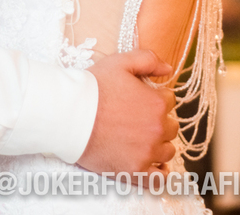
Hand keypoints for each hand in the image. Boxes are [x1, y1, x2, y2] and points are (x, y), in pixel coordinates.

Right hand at [78, 49, 178, 173]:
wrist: (68, 115)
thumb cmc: (93, 87)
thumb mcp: (121, 62)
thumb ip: (149, 60)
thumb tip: (169, 69)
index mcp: (157, 103)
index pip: (169, 101)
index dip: (154, 98)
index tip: (138, 101)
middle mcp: (157, 129)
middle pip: (170, 127)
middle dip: (156, 122)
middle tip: (135, 120)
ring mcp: (147, 152)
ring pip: (167, 151)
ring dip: (158, 145)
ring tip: (139, 141)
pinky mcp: (134, 171)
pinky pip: (158, 180)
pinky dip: (159, 174)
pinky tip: (153, 167)